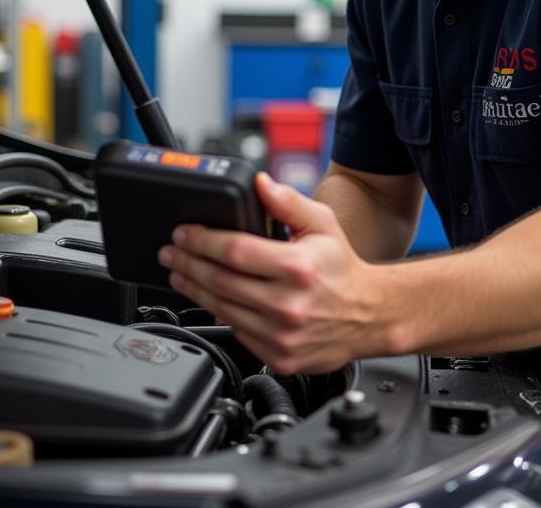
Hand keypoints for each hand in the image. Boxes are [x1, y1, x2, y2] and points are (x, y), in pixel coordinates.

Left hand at [158, 173, 389, 372]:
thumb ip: (288, 202)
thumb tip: (260, 183)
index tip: (184, 232)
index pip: (235, 251)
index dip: (202, 240)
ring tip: (180, 272)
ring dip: (194, 288)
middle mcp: (288, 303)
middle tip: (172, 251)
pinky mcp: (278, 356)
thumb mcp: (322, 224)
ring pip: (221, 308)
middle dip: (188, 263)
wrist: (368, 315)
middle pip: (220, 280)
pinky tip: (207, 298)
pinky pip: (236, 332)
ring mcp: (281, 335)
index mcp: (297, 266)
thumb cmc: (342, 269)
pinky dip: (217, 312)